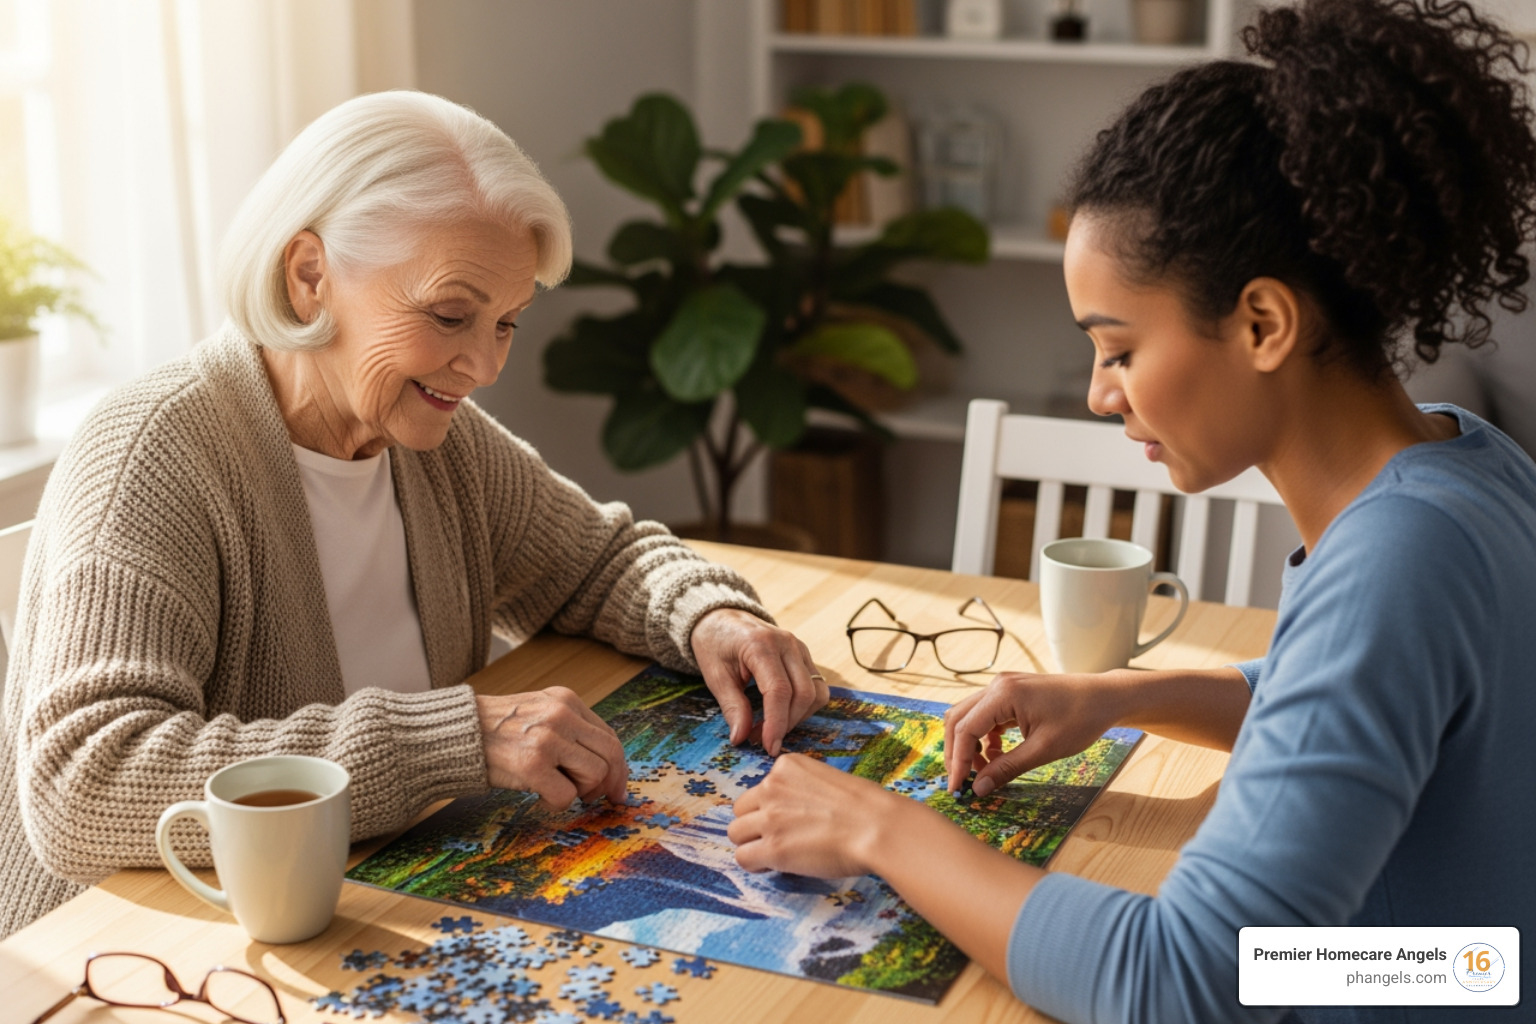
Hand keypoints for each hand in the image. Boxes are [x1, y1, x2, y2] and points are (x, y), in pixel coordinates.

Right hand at [476, 688, 627, 808]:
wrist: (455, 733)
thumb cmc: (496, 729)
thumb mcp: (539, 713)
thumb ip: (571, 730)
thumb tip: (609, 768)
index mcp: (566, 700)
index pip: (609, 736)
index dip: (618, 767)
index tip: (616, 788)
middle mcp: (561, 715)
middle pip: (610, 755)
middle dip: (608, 783)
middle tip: (593, 798)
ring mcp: (548, 739)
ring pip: (594, 775)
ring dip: (580, 792)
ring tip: (557, 790)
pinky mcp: (532, 764)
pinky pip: (566, 796)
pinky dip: (556, 804)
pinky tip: (539, 798)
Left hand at [690, 608, 827, 755]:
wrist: (722, 618)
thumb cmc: (716, 644)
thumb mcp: (715, 676)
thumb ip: (732, 707)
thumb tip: (741, 738)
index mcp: (761, 646)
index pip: (779, 691)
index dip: (776, 723)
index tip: (768, 747)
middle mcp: (787, 644)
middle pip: (803, 694)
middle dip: (787, 724)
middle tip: (763, 740)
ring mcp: (800, 648)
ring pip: (816, 692)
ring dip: (799, 717)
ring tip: (773, 727)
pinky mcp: (804, 656)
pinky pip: (817, 686)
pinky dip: (805, 706)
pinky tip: (783, 713)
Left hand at [729, 754, 903, 876]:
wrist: (877, 827)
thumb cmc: (865, 807)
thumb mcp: (828, 780)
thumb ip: (801, 789)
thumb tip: (791, 812)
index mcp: (786, 767)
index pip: (760, 789)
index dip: (770, 808)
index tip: (789, 820)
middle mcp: (771, 787)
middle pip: (740, 810)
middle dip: (755, 825)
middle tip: (778, 839)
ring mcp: (770, 817)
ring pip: (736, 833)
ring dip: (752, 845)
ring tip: (774, 854)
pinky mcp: (773, 847)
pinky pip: (743, 857)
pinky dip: (754, 864)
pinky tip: (772, 866)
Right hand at [943, 671, 1126, 797]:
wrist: (1105, 697)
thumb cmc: (1080, 720)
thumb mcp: (1043, 750)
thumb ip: (1007, 768)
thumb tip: (979, 788)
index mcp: (1004, 694)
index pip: (965, 729)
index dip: (958, 761)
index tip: (958, 787)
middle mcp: (998, 684)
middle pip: (959, 719)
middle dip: (957, 752)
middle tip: (964, 782)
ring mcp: (1003, 685)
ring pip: (969, 716)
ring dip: (970, 744)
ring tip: (985, 770)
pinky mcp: (1010, 692)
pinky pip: (985, 715)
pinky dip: (984, 736)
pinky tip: (997, 755)